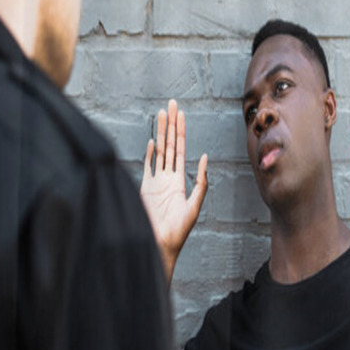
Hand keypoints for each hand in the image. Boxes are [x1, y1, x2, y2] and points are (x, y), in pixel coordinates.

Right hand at [141, 100, 207, 283]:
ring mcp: (154, 182)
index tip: (181, 114)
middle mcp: (167, 178)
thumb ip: (201, 182)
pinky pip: (146, 166)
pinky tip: (153, 140)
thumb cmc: (179, 231)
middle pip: (168, 145)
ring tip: (161, 114)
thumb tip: (206, 157)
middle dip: (170, 124)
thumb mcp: (195, 205)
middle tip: (171, 104)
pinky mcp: (143, 189)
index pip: (180, 149)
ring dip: (160, 132)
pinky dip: (149, 153)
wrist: (159, 244)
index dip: (181, 131)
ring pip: (158, 151)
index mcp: (179, 181)